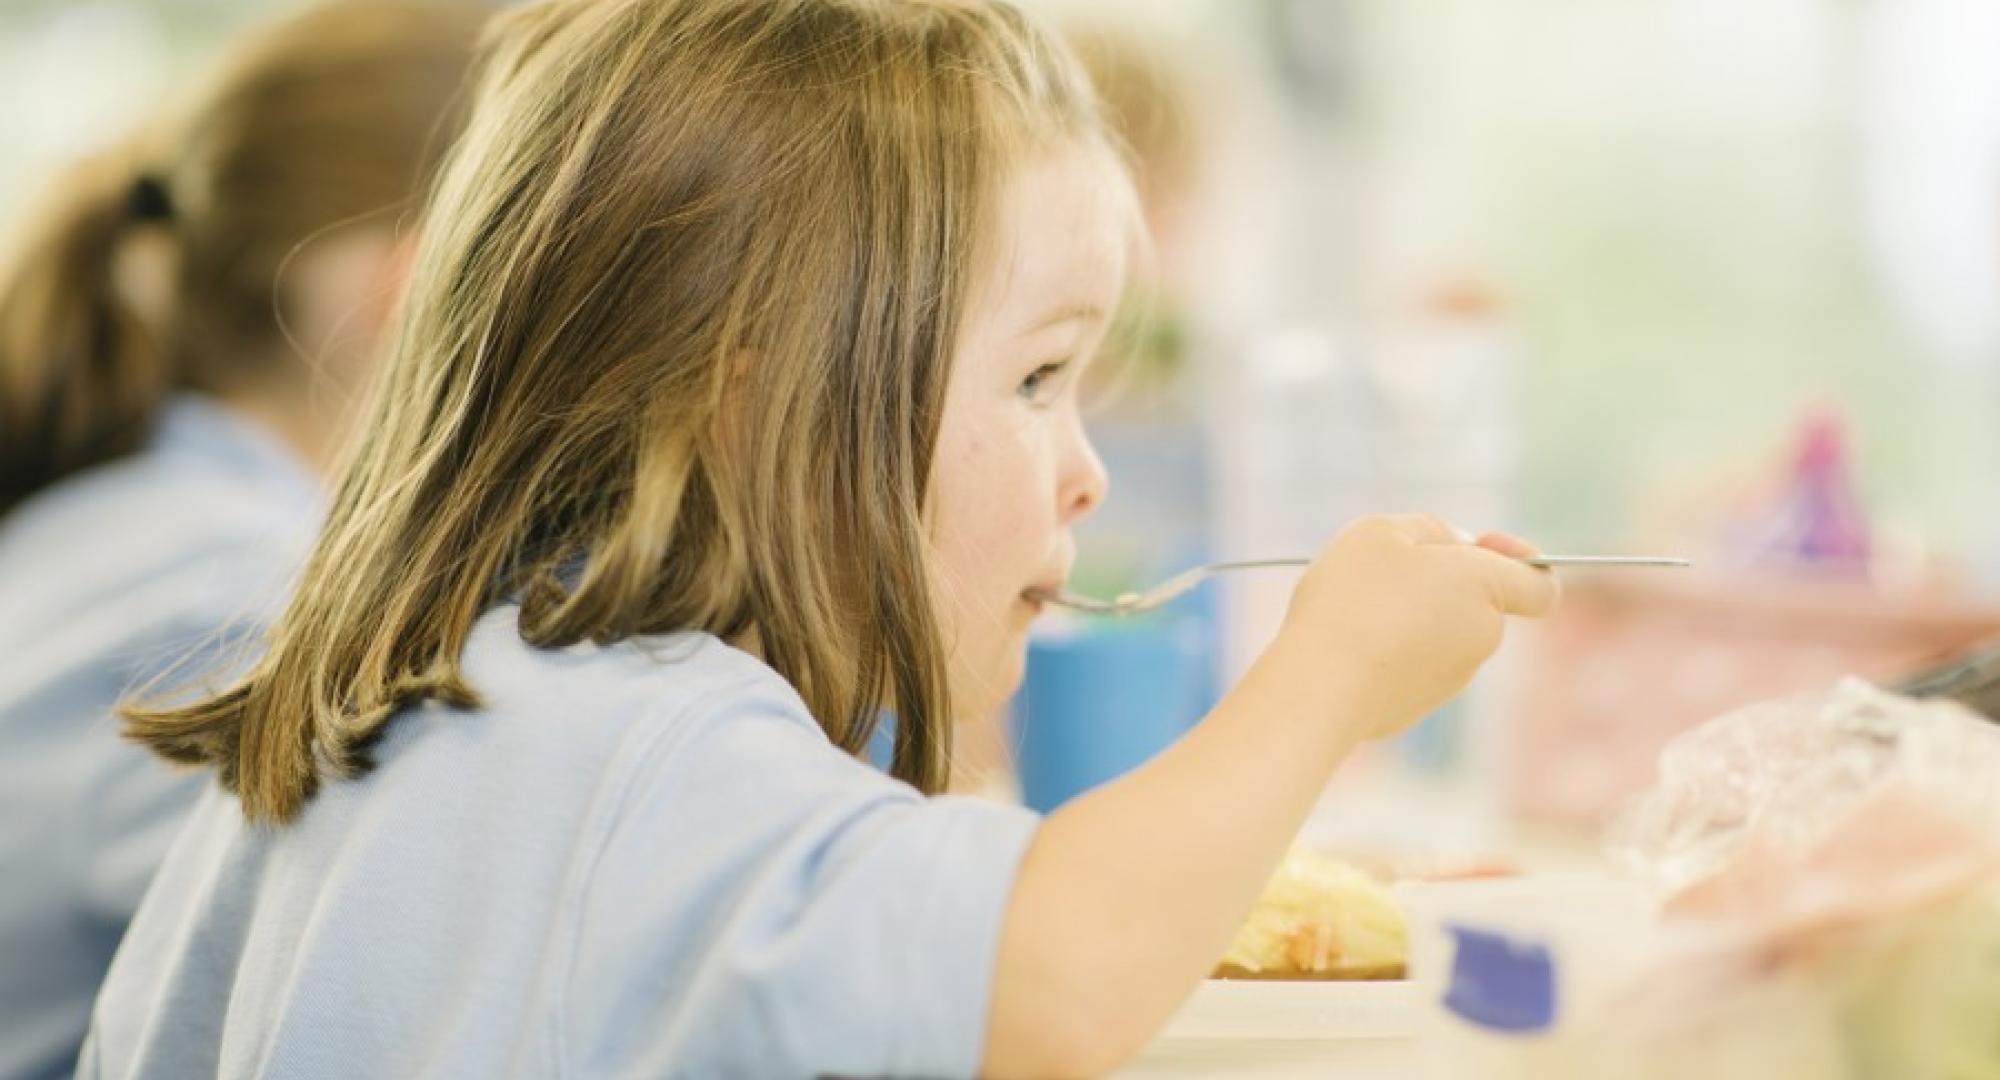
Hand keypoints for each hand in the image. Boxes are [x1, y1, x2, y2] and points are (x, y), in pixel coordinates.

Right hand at [1273, 514, 1558, 738]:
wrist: (1319, 685)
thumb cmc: (1353, 598)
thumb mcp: (1384, 531)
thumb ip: (1433, 528)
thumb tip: (1460, 547)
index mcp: (1485, 588)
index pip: (1541, 585)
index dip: (1521, 560)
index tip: (1481, 545)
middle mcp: (1482, 637)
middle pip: (1477, 601)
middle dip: (1440, 582)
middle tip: (1384, 569)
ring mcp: (1451, 679)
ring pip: (1439, 633)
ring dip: (1408, 615)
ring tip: (1355, 608)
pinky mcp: (1415, 708)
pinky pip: (1408, 666)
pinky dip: (1387, 651)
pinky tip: (1348, 643)